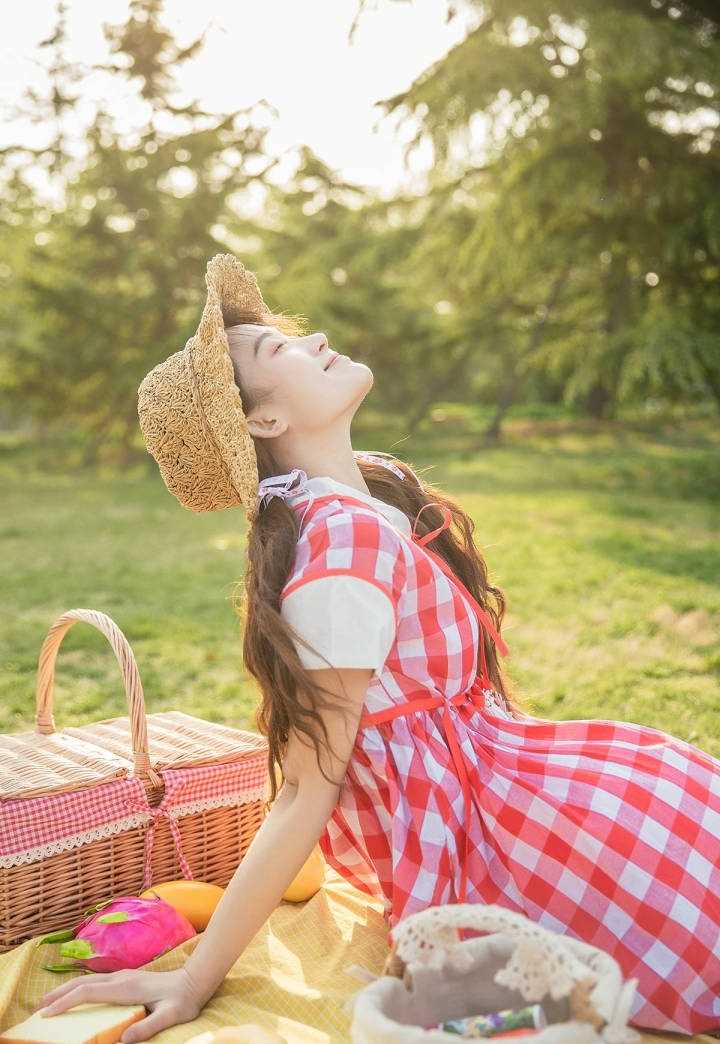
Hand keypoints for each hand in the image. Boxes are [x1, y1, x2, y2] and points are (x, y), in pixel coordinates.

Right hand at [33, 967, 206, 1042]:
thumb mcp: (169, 1017)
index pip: (88, 991)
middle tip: (39, 1008)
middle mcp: (122, 978)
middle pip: (83, 983)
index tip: (48, 1013)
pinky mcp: (128, 978)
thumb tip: (123, 1040)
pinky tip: (78, 996)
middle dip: (59, 994)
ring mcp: (124, 976)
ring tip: (51, 1002)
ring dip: (68, 990)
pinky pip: (97, 982)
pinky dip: (81, 989)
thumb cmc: (183, 1000)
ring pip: (89, 980)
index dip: (66, 1001)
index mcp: (126, 987)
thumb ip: (148, 1028)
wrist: (196, 979)